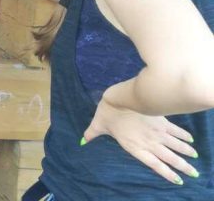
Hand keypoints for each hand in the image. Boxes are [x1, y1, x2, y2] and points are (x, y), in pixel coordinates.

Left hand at [84, 93, 198, 184]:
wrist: (120, 97)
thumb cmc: (107, 112)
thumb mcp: (98, 125)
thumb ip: (92, 134)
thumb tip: (82, 140)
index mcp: (135, 147)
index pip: (155, 165)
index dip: (167, 174)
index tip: (178, 180)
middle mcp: (149, 143)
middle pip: (171, 158)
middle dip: (184, 167)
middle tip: (194, 174)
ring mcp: (157, 132)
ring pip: (177, 146)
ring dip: (187, 152)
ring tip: (195, 158)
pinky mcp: (161, 121)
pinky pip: (176, 131)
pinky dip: (184, 136)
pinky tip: (190, 140)